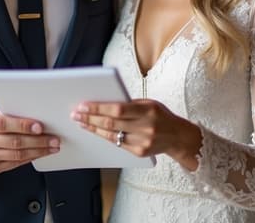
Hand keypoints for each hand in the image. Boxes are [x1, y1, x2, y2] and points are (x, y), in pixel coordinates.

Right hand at [0, 106, 59, 173]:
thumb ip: (8, 110)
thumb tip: (35, 110)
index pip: (2, 124)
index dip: (22, 125)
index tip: (40, 126)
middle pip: (14, 142)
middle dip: (38, 141)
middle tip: (54, 138)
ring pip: (17, 155)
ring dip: (39, 151)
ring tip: (52, 146)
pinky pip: (16, 163)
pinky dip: (31, 157)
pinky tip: (41, 152)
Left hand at [71, 99, 201, 169]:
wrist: (178, 137)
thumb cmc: (161, 115)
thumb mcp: (149, 103)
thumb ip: (129, 104)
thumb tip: (103, 102)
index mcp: (148, 109)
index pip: (118, 109)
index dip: (98, 108)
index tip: (83, 105)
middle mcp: (146, 126)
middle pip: (111, 123)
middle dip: (90, 118)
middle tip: (76, 114)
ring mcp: (143, 141)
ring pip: (111, 135)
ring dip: (93, 128)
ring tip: (81, 122)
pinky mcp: (139, 152)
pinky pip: (117, 144)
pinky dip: (104, 136)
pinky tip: (95, 131)